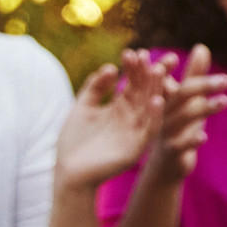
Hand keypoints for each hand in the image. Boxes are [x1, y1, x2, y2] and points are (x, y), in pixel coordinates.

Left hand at [55, 50, 169, 193]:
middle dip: (148, 73)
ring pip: (150, 107)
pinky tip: (155, 100)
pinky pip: (149, 130)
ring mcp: (136, 133)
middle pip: (143, 91)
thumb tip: (111, 67)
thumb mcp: (82, 108)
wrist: (68, 174)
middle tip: (150, 55)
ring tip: (158, 70)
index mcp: (121, 108)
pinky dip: (154, 115)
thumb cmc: (73, 143)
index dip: (133, 68)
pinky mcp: (137, 148)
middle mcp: (132, 118)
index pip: (132, 83)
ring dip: (155, 89)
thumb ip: (94, 88)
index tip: (134, 52)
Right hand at [143, 46, 226, 182]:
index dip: (174, 66)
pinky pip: (180, 145)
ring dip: (204, 108)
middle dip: (202, 85)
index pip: (167, 77)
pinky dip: (192, 141)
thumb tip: (201, 47)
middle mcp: (161, 113)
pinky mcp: (171, 152)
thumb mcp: (186, 101)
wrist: (164, 165)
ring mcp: (165, 133)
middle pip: (180, 96)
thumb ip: (194, 75)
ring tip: (225, 101)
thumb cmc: (176, 127)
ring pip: (182, 118)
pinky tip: (204, 136)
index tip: (196, 50)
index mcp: (163, 97)